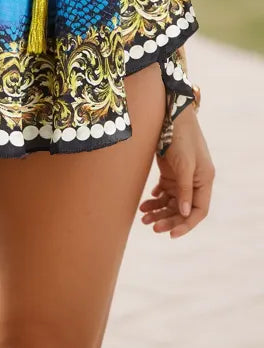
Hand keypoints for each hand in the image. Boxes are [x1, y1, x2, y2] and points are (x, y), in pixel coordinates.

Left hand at [139, 104, 214, 238]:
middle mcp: (195, 181)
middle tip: (151, 226)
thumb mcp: (184, 163)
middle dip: (168, 219)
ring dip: (159, 210)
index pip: (198, 210)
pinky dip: (155, 199)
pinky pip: (164, 192)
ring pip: (171, 202)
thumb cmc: (181, 136)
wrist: (170, 113)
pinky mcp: (171, 172)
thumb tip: (184, 213)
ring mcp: (182, 177)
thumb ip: (184, 188)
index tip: (171, 234)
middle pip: (182, 209)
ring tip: (143, 217)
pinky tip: (145, 203)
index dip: (186, 224)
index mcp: (205, 180)